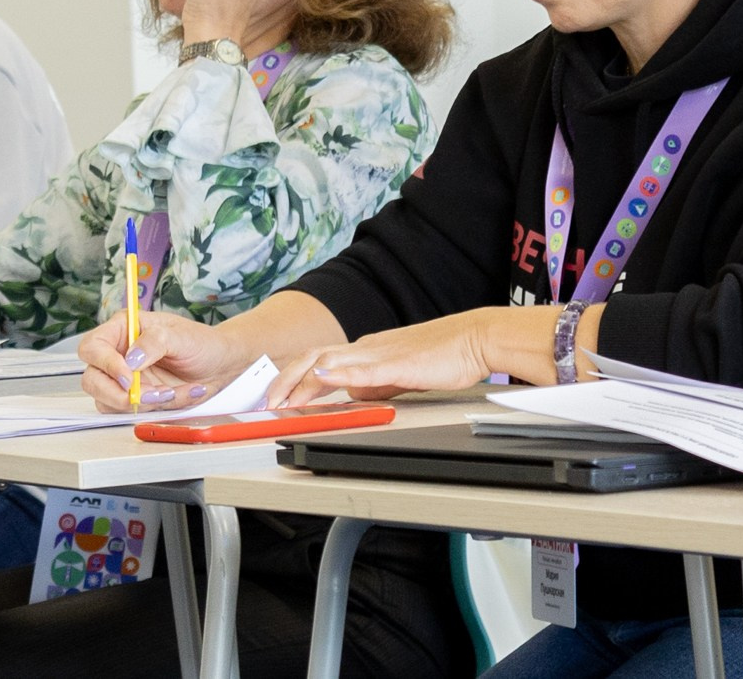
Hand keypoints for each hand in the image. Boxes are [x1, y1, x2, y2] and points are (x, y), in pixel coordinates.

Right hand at [79, 310, 254, 412]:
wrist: (220, 363)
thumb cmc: (201, 342)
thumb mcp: (181, 336)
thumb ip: (155, 342)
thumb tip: (131, 360)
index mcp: (123, 329)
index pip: (92, 347)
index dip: (104, 363)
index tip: (129, 376)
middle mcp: (118, 355)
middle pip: (92, 380)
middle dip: (118, 393)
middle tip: (149, 393)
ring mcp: (125, 379)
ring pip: (108, 402)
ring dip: (142, 402)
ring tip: (172, 391)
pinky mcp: (136, 398)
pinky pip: (132, 412)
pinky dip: (157, 408)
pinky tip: (178, 394)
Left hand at [267, 308, 524, 407]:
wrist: (476, 339)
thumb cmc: (447, 356)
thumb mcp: (401, 375)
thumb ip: (376, 383)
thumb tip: (354, 394)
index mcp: (368, 350)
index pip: (319, 361)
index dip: (292, 377)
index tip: (276, 397)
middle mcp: (367, 348)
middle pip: (313, 358)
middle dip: (285, 380)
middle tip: (266, 403)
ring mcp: (379, 354)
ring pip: (329, 363)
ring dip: (301, 382)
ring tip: (282, 400)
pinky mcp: (396, 364)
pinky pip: (360, 370)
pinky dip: (336, 375)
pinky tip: (320, 381)